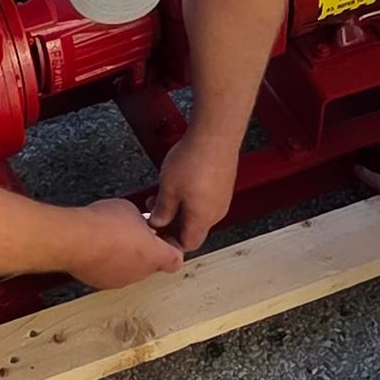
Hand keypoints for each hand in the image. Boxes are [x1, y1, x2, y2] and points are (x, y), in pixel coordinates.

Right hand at [68, 198, 184, 290]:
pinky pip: (112, 273)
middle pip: (153, 263)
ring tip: (114, 239)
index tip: (164, 237)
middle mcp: (140, 272)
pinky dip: (109, 263)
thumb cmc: (102, 225)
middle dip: (147, 249)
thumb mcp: (130, 210)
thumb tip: (136, 220)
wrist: (75, 240)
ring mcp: (120, 280)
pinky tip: (100, 247)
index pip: (176, 259)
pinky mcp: (101, 282)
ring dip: (127, 257)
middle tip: (136, 234)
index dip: (171, 247)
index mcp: (155, 254)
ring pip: (132, 269)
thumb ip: (140, 220)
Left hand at [150, 130, 238, 252]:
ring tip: (165, 193)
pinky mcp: (223, 185)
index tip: (157, 231)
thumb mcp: (168, 189)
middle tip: (155, 210)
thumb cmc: (194, 160)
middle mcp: (216, 213)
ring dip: (181, 209)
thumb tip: (158, 223)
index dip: (170, 242)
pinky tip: (180, 183)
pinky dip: (192, 198)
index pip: (188, 244)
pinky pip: (206, 200)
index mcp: (202, 220)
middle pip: (193, 229)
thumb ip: (162, 211)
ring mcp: (222, 199)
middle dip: (172, 222)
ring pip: (199, 213)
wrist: (215, 135)